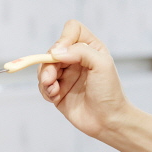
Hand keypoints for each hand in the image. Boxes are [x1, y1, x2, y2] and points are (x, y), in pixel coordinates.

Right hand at [37, 20, 130, 137]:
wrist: (107, 121)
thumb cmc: (109, 92)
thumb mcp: (102, 65)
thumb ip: (80, 52)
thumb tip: (55, 52)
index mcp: (89, 48)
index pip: (71, 30)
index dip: (64, 38)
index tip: (62, 54)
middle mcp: (75, 59)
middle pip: (52, 50)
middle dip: (48, 64)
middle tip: (51, 79)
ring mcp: (65, 75)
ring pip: (44, 67)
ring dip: (45, 78)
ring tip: (53, 90)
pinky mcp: (57, 90)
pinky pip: (42, 84)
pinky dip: (45, 90)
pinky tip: (55, 97)